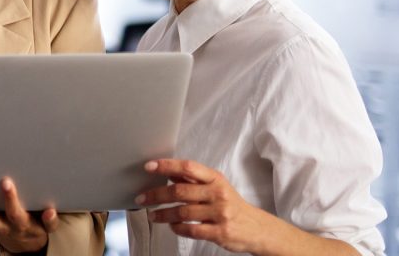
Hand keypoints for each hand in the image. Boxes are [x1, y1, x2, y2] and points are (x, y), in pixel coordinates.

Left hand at [136, 159, 270, 253]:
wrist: (256, 228)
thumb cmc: (231, 204)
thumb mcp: (216, 187)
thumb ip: (193, 181)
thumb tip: (168, 173)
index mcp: (216, 178)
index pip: (188, 167)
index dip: (167, 165)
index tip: (149, 166)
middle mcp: (218, 193)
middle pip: (180, 191)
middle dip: (156, 194)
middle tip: (141, 198)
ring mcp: (220, 213)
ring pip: (182, 212)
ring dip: (163, 214)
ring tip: (152, 215)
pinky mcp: (220, 232)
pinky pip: (191, 230)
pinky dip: (177, 228)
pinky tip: (171, 225)